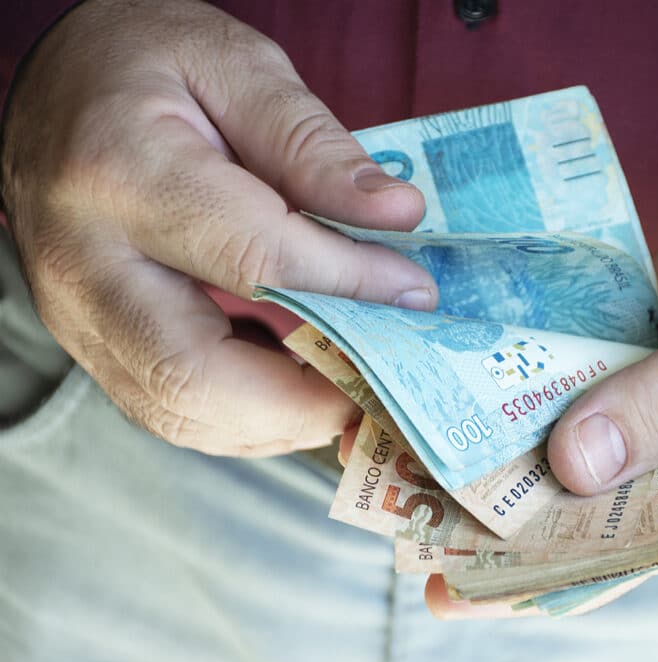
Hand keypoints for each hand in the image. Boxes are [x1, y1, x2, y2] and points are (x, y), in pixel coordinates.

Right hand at [0, 0, 437, 454]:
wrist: (58, 87)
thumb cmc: (145, 62)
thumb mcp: (235, 66)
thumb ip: (313, 145)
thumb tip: (398, 216)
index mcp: (122, 172)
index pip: (255, 257)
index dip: (348, 284)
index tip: (416, 292)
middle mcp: (83, 261)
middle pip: (197, 374)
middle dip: (305, 400)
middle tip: (383, 385)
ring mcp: (77, 313)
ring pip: (180, 410)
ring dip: (280, 420)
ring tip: (352, 387)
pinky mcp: (89, 339)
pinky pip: (170, 406)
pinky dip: (247, 413)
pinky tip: (298, 380)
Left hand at [427, 196, 657, 617]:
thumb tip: (575, 464)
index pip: (611, 555)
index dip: (530, 574)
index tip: (450, 579)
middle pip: (563, 503)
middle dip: (485, 509)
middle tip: (394, 507)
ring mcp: (631, 411)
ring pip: (546, 437)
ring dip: (479, 440)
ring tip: (392, 443)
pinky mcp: (612, 360)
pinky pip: (551, 373)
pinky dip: (504, 375)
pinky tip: (444, 373)